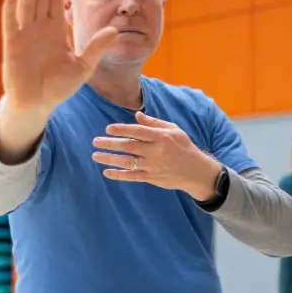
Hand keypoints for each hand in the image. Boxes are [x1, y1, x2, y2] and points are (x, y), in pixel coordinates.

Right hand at [2, 0, 117, 113]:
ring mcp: (24, 36)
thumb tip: (115, 30)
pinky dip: (10, 12)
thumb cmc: (58, 86)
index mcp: (54, 31)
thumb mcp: (83, 67)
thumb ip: (97, 48)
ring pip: (27, 5)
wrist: (38, 104)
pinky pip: (10, 26)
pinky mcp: (12, 47)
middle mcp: (38, 28)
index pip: (55, 2)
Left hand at [91, 111, 220, 199]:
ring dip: (110, 159)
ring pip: (127, 162)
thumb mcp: (173, 130)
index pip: (138, 132)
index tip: (108, 128)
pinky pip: (132, 176)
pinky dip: (119, 175)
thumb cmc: (183, 146)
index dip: (122, 129)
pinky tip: (107, 172)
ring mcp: (152, 166)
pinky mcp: (151, 178)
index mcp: (161, 137)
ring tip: (95, 156)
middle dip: (110, 144)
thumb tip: (137, 115)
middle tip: (95, 141)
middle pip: (129, 146)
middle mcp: (156, 151)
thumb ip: (154, 123)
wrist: (196, 171)